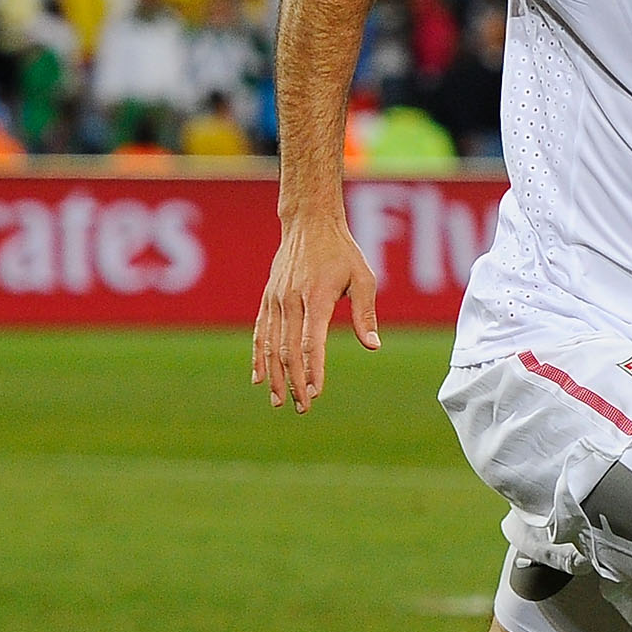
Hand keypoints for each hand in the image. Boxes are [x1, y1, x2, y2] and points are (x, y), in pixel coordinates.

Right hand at [253, 213, 380, 411]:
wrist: (309, 223)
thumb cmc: (342, 252)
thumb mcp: (363, 278)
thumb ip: (365, 313)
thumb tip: (373, 345)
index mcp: (317, 298)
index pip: (312, 343)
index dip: (313, 370)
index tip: (316, 393)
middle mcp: (292, 301)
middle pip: (289, 350)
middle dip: (295, 382)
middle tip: (302, 407)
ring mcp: (276, 300)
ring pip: (272, 345)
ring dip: (275, 376)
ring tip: (279, 401)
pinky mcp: (268, 299)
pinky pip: (261, 333)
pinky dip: (258, 357)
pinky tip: (258, 378)